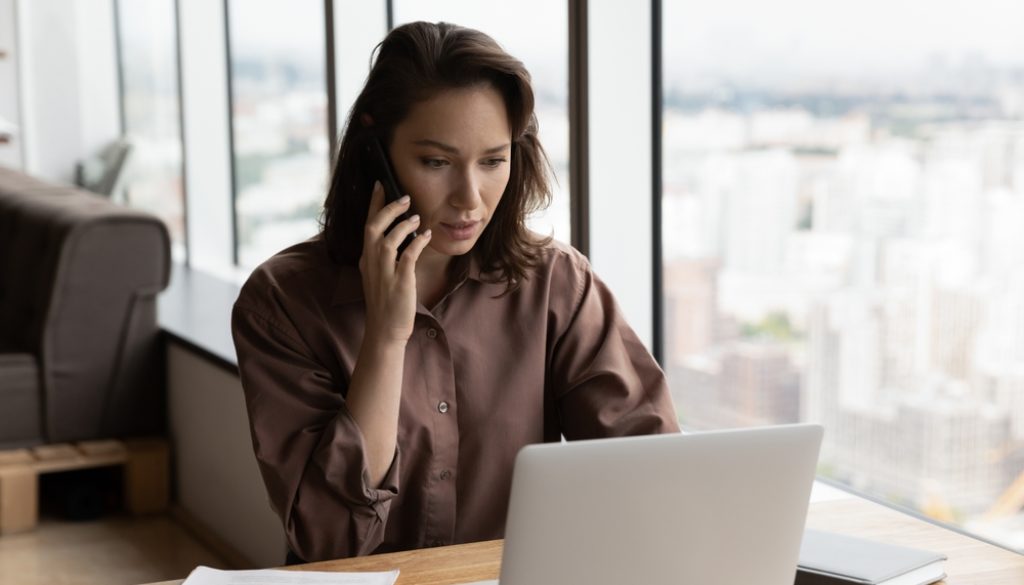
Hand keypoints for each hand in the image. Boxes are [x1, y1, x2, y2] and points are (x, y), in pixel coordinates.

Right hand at [358, 181, 431, 345]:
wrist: (386, 331)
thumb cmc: (386, 304)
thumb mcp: (380, 276)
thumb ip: (384, 257)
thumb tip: (400, 237)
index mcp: (366, 260)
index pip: (367, 225)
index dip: (374, 204)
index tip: (380, 185)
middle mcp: (372, 263)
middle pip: (374, 227)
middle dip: (388, 209)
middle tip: (404, 197)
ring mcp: (384, 273)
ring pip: (389, 240)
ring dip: (403, 225)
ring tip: (417, 217)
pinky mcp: (400, 282)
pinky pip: (408, 256)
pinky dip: (417, 243)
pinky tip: (427, 236)